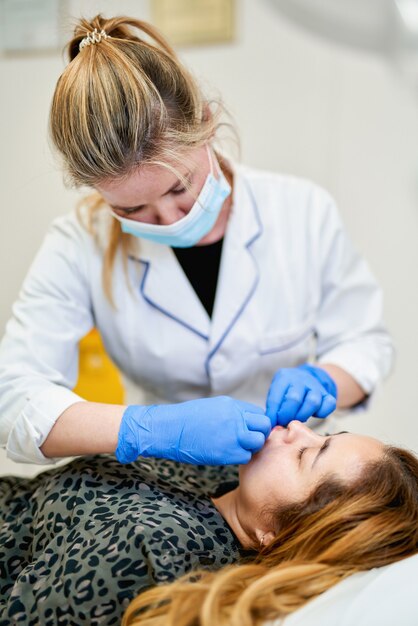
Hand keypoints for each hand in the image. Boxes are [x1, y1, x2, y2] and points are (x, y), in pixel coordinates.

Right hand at [116, 396, 270, 464]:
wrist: (168, 429)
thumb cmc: (186, 419)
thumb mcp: (213, 407)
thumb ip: (232, 413)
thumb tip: (246, 422)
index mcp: (231, 405)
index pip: (258, 413)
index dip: (256, 423)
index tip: (249, 430)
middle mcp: (235, 418)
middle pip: (264, 425)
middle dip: (260, 433)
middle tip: (248, 440)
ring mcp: (232, 435)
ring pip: (257, 442)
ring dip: (250, 447)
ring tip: (237, 448)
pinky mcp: (226, 452)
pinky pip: (245, 456)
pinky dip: (240, 457)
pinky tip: (227, 454)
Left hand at [266, 364, 336, 426]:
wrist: (307, 377)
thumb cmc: (287, 390)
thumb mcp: (277, 392)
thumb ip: (274, 407)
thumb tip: (271, 424)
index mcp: (284, 377)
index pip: (276, 398)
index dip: (273, 414)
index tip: (272, 423)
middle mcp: (301, 380)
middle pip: (295, 399)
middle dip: (287, 415)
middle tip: (284, 422)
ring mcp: (316, 386)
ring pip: (313, 402)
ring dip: (303, 415)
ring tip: (297, 419)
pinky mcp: (327, 394)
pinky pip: (329, 404)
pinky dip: (322, 412)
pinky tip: (315, 414)